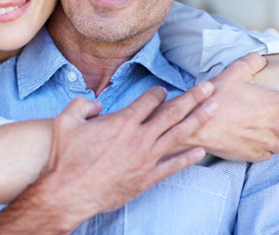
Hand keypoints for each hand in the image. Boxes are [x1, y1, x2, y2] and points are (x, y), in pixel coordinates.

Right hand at [32, 84, 217, 219]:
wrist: (68, 193)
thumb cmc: (65, 158)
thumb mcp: (65, 121)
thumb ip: (82, 105)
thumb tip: (97, 104)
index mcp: (122, 121)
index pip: (149, 100)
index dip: (158, 92)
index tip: (163, 91)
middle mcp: (139, 137)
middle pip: (173, 112)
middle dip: (193, 97)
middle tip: (209, 87)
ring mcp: (146, 158)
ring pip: (179, 135)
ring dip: (198, 119)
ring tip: (213, 108)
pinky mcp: (147, 177)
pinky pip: (173, 165)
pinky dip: (189, 158)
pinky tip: (201, 151)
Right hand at [188, 54, 278, 161]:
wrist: (195, 125)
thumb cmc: (214, 99)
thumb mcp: (232, 73)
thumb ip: (250, 63)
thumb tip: (259, 58)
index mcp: (275, 104)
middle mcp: (275, 125)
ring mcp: (264, 142)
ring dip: (278, 139)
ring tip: (263, 132)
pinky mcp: (253, 155)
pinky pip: (267, 155)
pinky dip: (264, 149)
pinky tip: (252, 141)